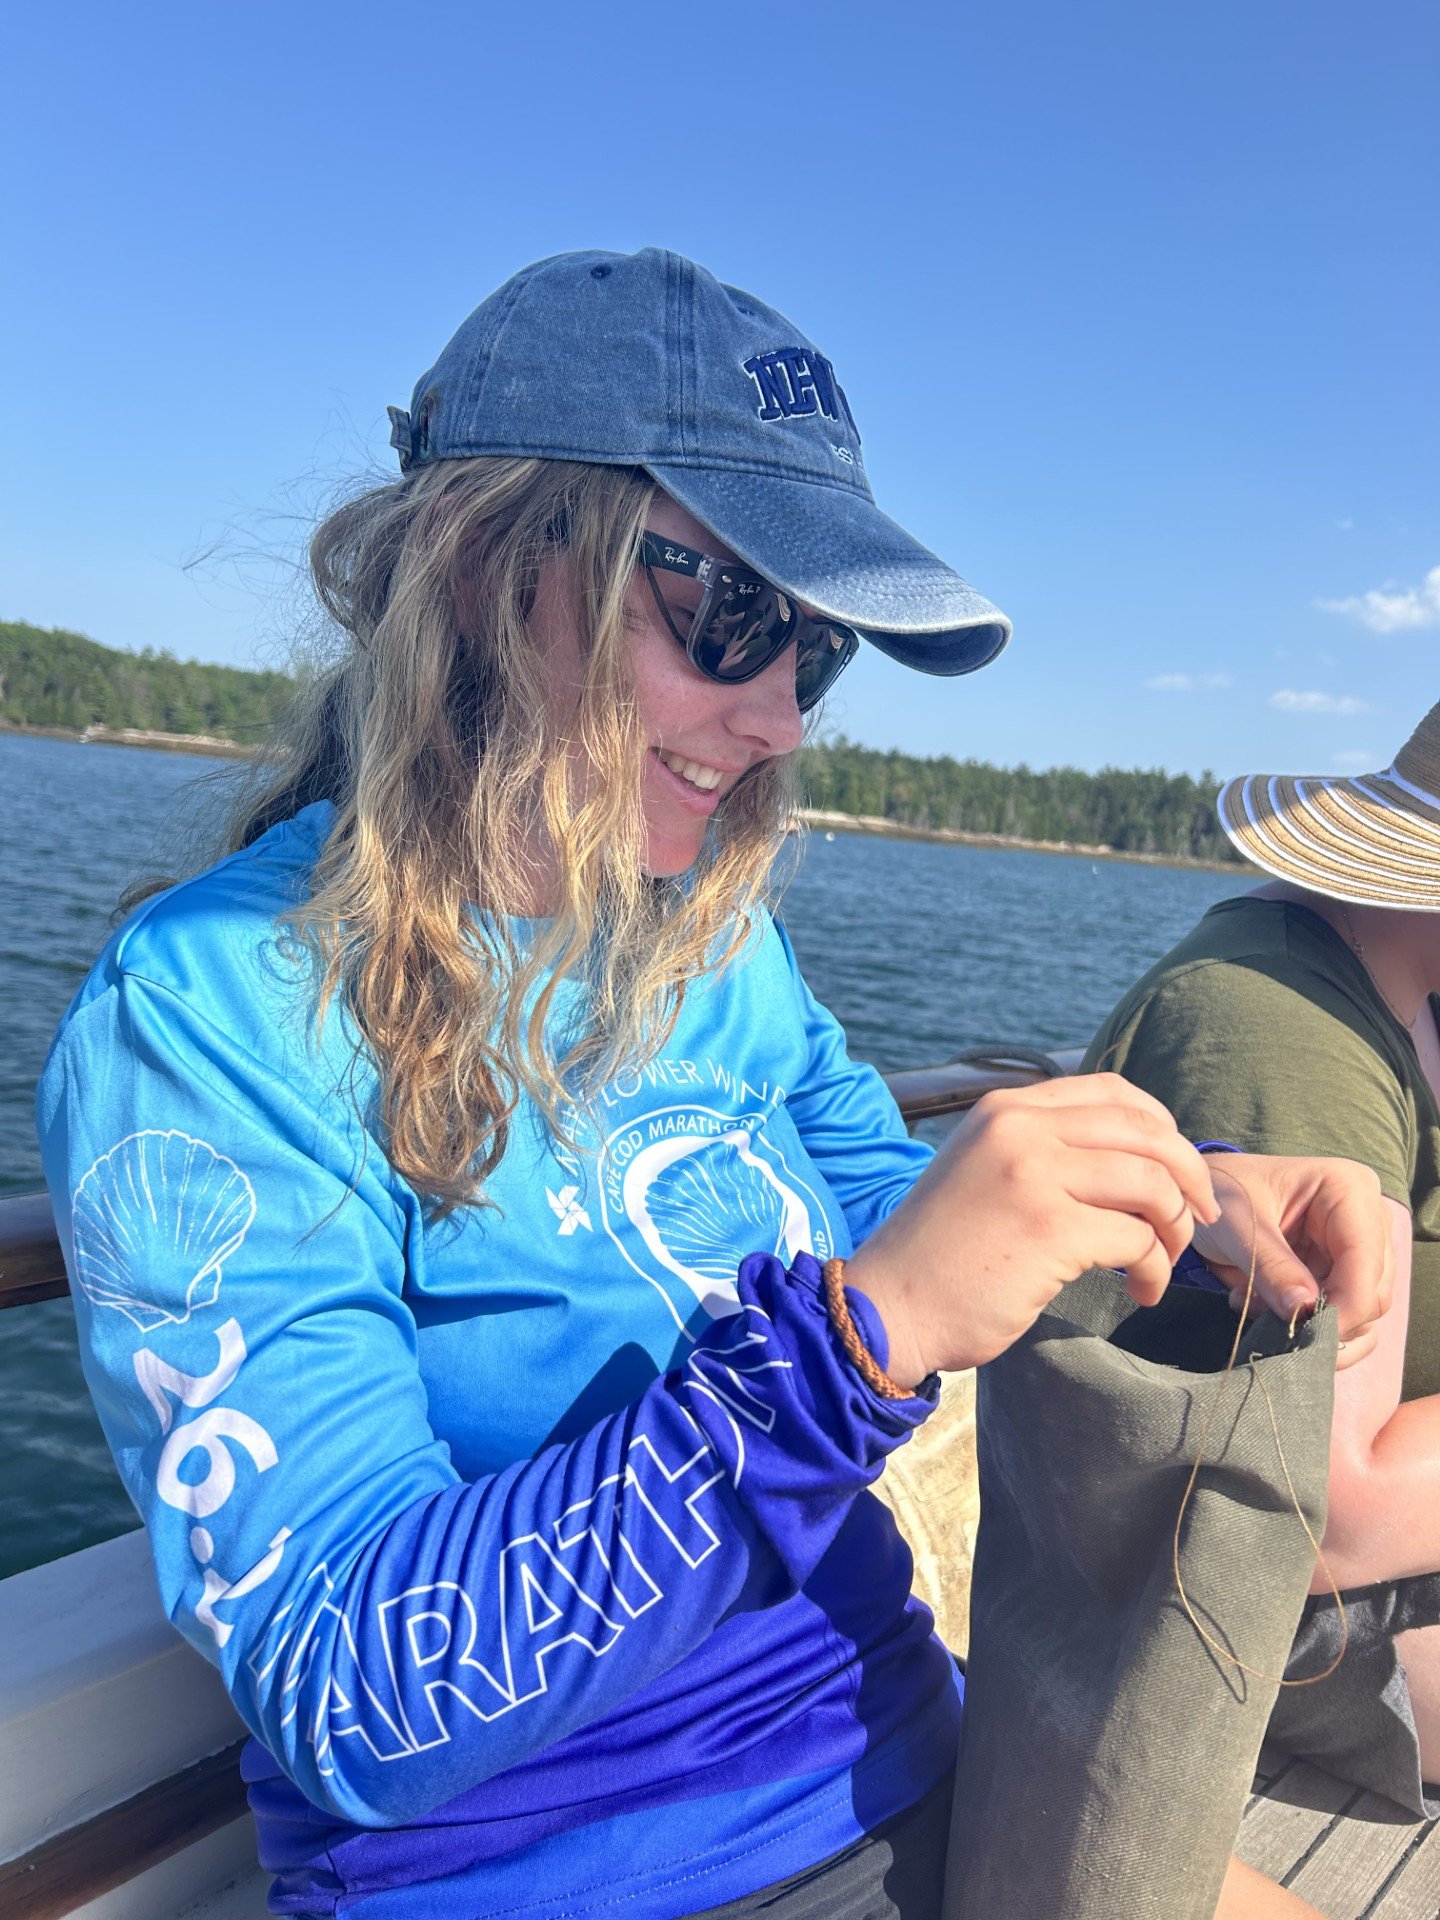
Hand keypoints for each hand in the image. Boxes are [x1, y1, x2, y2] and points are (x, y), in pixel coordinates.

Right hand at [844, 1074, 1221, 1385]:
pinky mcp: (1049, 1230)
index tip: (1177, 1171)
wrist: (888, 1307)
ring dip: (1176, 1229)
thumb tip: (1128, 1156)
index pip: (1112, 1092)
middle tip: (1199, 1219)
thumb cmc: (942, 1253)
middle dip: (1189, 1176)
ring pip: (1152, 1185)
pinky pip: (1138, 1240)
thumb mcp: (983, 1169)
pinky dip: (1154, 1269)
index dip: (1161, 1128)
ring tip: (1161, 1262)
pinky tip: (1140, 1290)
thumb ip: (1040, 1148)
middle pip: (1146, 1132)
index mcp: (1007, 1109)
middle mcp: (1020, 1128)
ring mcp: (1035, 1175)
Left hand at [1190, 1153, 1392, 1367]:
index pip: (1366, 1262)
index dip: (1344, 1306)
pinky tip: (1266, 1308)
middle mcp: (1369, 1218)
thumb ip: (1270, 1266)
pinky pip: (1347, 1320)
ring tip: (1255, 1302)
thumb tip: (1304, 1309)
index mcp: (1349, 1188)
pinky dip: (1308, 1327)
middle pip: (1374, 1295)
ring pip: (1364, 1315)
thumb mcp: (1235, 1224)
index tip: (1301, 1330)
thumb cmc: (1221, 1192)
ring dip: (1310, 1324)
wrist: (1206, 1195)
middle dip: (1321, 1317)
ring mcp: (1362, 1250)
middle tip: (1261, 1310)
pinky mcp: (1347, 1275)